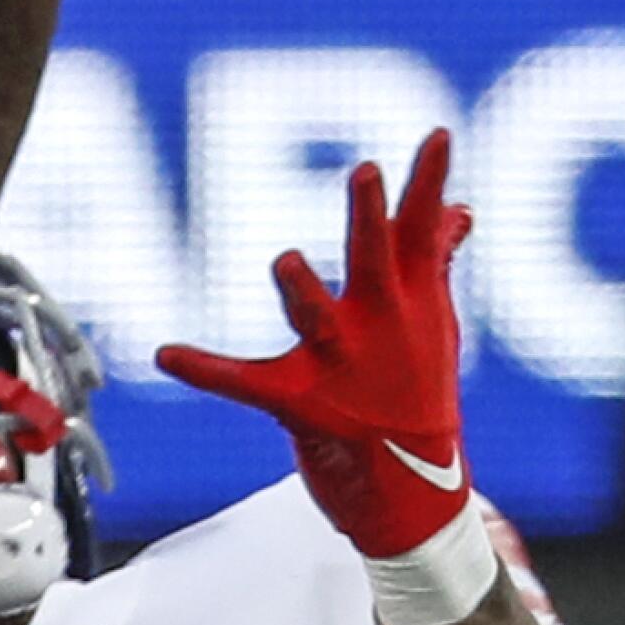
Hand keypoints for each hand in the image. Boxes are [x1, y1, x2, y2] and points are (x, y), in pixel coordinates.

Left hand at [156, 131, 474, 557]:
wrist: (415, 489)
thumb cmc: (417, 393)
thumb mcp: (433, 324)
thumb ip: (433, 260)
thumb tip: (458, 209)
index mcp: (407, 301)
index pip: (421, 229)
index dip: (428, 182)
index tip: (436, 135)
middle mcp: (378, 326)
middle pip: (374, 259)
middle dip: (368, 217)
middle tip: (365, 171)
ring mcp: (341, 366)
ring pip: (317, 319)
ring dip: (302, 290)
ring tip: (286, 260)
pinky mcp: (301, 405)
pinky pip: (244, 383)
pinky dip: (204, 368)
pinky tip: (166, 352)